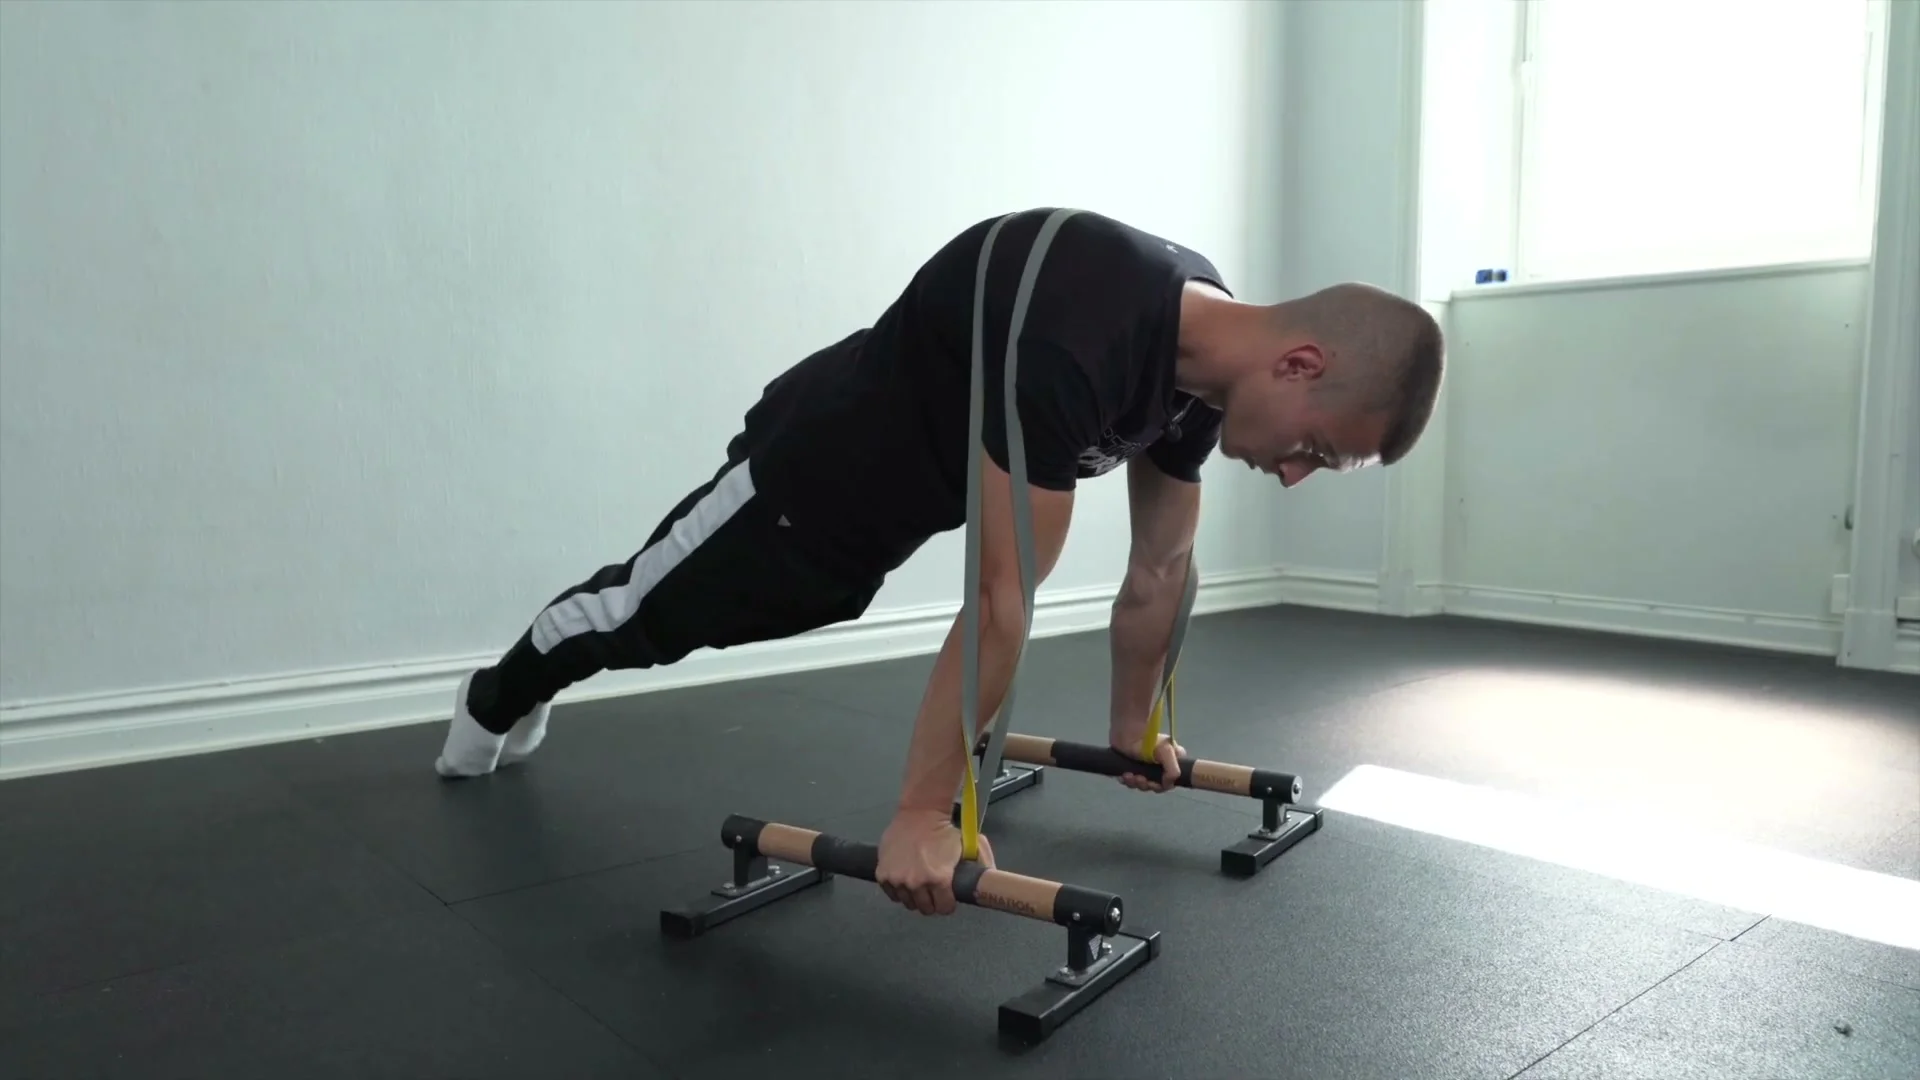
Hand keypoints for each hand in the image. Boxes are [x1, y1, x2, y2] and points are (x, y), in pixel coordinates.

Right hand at [876, 808, 995, 915]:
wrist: (920, 813)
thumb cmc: (944, 829)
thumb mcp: (969, 846)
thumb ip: (981, 864)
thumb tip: (990, 884)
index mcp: (938, 879)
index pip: (943, 909)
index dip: (948, 904)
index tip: (947, 898)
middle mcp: (916, 883)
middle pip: (925, 908)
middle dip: (931, 902)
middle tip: (933, 891)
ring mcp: (898, 879)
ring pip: (907, 902)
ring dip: (914, 896)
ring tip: (919, 884)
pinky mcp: (883, 874)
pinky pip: (891, 893)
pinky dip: (898, 890)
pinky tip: (905, 880)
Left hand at [1111, 732, 1182, 792]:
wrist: (1128, 731)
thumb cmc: (1150, 740)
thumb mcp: (1167, 753)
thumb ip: (1173, 771)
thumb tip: (1167, 784)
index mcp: (1169, 764)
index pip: (1167, 783)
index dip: (1160, 786)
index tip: (1152, 783)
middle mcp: (1158, 767)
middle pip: (1152, 786)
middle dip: (1145, 785)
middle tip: (1139, 778)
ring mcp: (1144, 768)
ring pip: (1140, 784)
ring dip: (1134, 783)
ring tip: (1129, 775)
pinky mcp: (1131, 767)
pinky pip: (1129, 781)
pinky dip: (1126, 780)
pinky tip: (1123, 775)